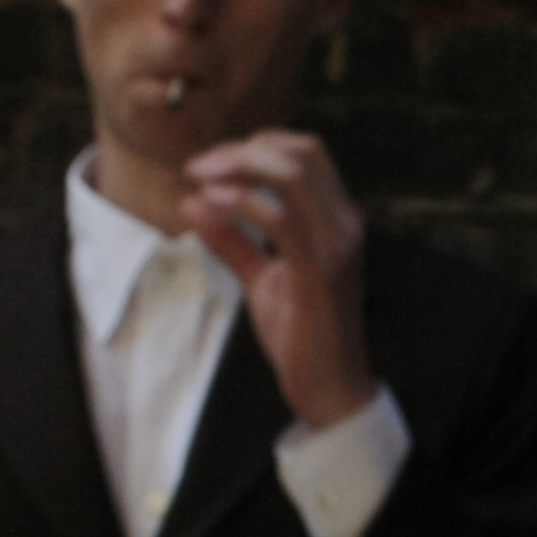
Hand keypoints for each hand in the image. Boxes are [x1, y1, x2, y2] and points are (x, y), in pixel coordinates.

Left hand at [181, 128, 374, 429]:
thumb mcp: (261, 279)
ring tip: (199, 179)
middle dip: (241, 149)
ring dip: (238, 166)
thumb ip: (231, 239)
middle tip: (196, 168)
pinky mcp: (320, 273)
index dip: (255, 146)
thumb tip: (191, 201)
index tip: (209, 165)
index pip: (305, 153)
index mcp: (338, 221)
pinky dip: (242, 202)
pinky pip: (281, 219)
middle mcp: (345, 225)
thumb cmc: (301, 336)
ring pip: (292, 173)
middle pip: (299, 151)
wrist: (330, 389)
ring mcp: (337, 246)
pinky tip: (213, 204)